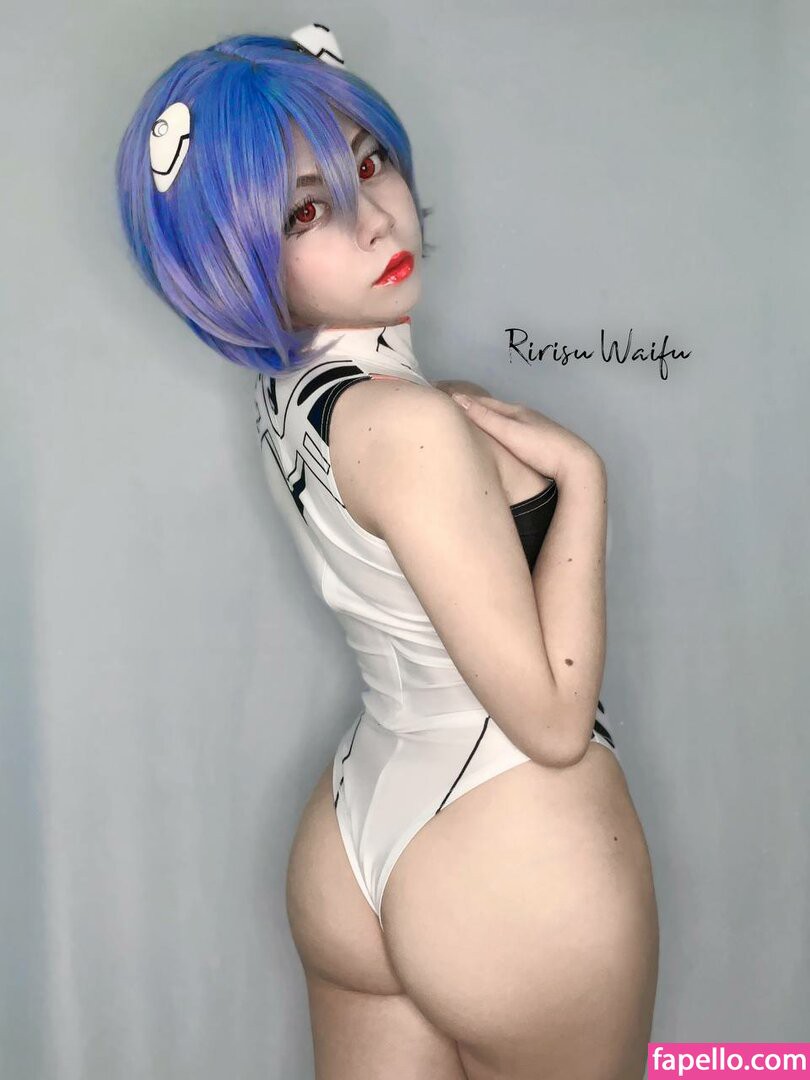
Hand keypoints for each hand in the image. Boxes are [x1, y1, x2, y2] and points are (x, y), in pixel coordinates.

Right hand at [450, 392, 599, 481]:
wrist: (576, 464)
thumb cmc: (542, 448)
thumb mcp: (509, 432)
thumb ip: (484, 417)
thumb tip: (457, 398)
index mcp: (516, 411)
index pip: (483, 401)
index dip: (463, 399)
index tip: (443, 396)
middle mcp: (524, 416)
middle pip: (494, 409)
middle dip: (473, 408)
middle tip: (451, 409)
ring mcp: (533, 429)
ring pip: (504, 422)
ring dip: (487, 421)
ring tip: (470, 424)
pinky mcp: (539, 444)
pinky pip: (512, 433)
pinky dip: (498, 432)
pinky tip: (497, 440)